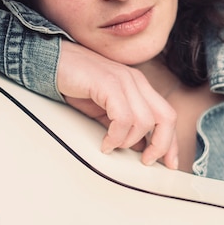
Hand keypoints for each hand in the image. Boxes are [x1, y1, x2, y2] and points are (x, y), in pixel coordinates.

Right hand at [57, 41, 178, 168]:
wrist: (52, 61)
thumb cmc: (76, 83)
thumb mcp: (105, 109)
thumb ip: (123, 125)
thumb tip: (138, 147)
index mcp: (139, 86)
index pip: (167, 115)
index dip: (171, 142)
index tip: (169, 163)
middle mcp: (136, 81)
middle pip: (166, 117)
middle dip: (161, 144)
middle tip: (147, 161)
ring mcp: (124, 80)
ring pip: (145, 121)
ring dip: (129, 141)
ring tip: (113, 146)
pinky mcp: (108, 83)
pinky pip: (123, 117)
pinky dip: (116, 136)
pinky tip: (106, 143)